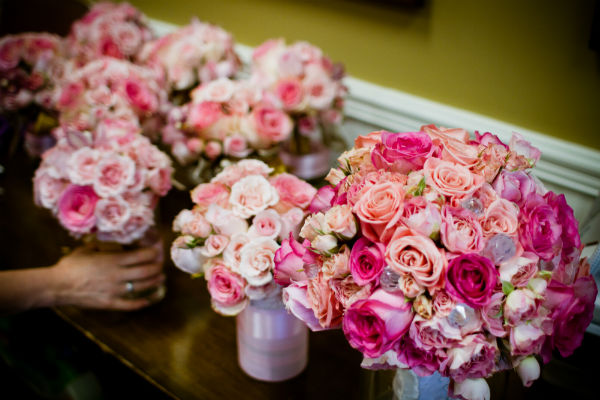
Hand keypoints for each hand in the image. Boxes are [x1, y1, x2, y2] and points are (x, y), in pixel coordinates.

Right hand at [50, 244, 165, 310]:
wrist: (56, 286)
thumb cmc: (69, 266)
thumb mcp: (86, 249)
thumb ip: (101, 246)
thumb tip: (109, 243)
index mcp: (113, 260)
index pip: (142, 256)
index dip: (153, 253)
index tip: (156, 251)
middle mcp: (118, 275)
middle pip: (147, 271)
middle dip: (158, 268)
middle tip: (161, 265)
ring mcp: (115, 290)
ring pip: (142, 287)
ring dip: (155, 282)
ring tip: (160, 279)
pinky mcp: (109, 303)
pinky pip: (130, 304)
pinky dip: (141, 303)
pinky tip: (148, 301)